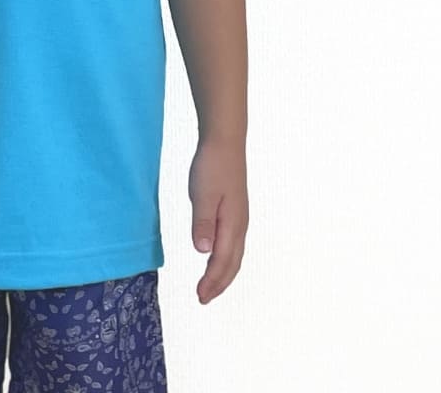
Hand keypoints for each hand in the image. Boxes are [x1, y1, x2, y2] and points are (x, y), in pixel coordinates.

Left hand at [189, 136, 248, 303]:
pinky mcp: (235, 210)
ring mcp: (239, 218)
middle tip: (203, 298)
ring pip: (234, 254)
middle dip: (219, 283)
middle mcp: (240, 225)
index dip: (212, 281)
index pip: (222, 261)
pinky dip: (225, 257)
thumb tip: (203, 252)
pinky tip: (215, 255)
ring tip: (209, 285)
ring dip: (222, 272)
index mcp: (232, 224)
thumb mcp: (203, 195)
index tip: (200, 296)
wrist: (225, 142)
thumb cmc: (212, 166)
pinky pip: (232, 243)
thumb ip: (203, 223)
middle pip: (232, 263)